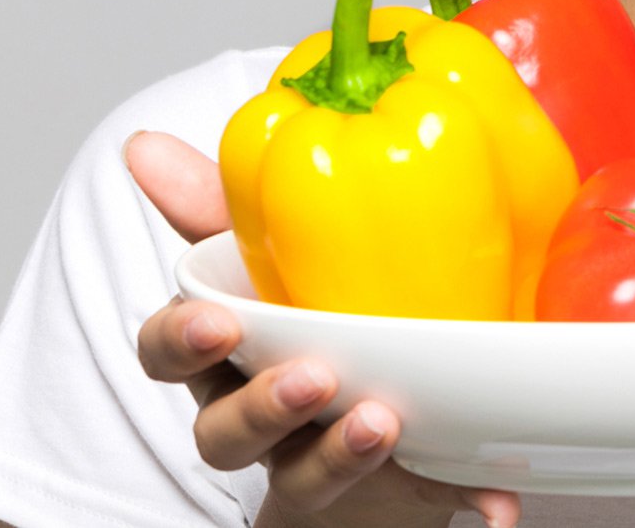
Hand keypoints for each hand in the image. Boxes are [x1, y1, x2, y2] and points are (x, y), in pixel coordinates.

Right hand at [124, 130, 523, 527]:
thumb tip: (142, 144)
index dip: (181, 341)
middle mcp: (256, 418)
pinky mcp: (384, 498)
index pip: (168, 351)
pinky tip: (492, 499)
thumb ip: (215, 199)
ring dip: (341, 455)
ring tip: (384, 423)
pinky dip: (453, 502)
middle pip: (227, 432)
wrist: (374, 406)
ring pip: (305, 477)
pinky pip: (414, 507)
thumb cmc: (308, 319)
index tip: (215, 322)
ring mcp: (314, 465)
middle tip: (315, 377)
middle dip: (265, 408)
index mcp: (225, 354)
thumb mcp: (267, 248)